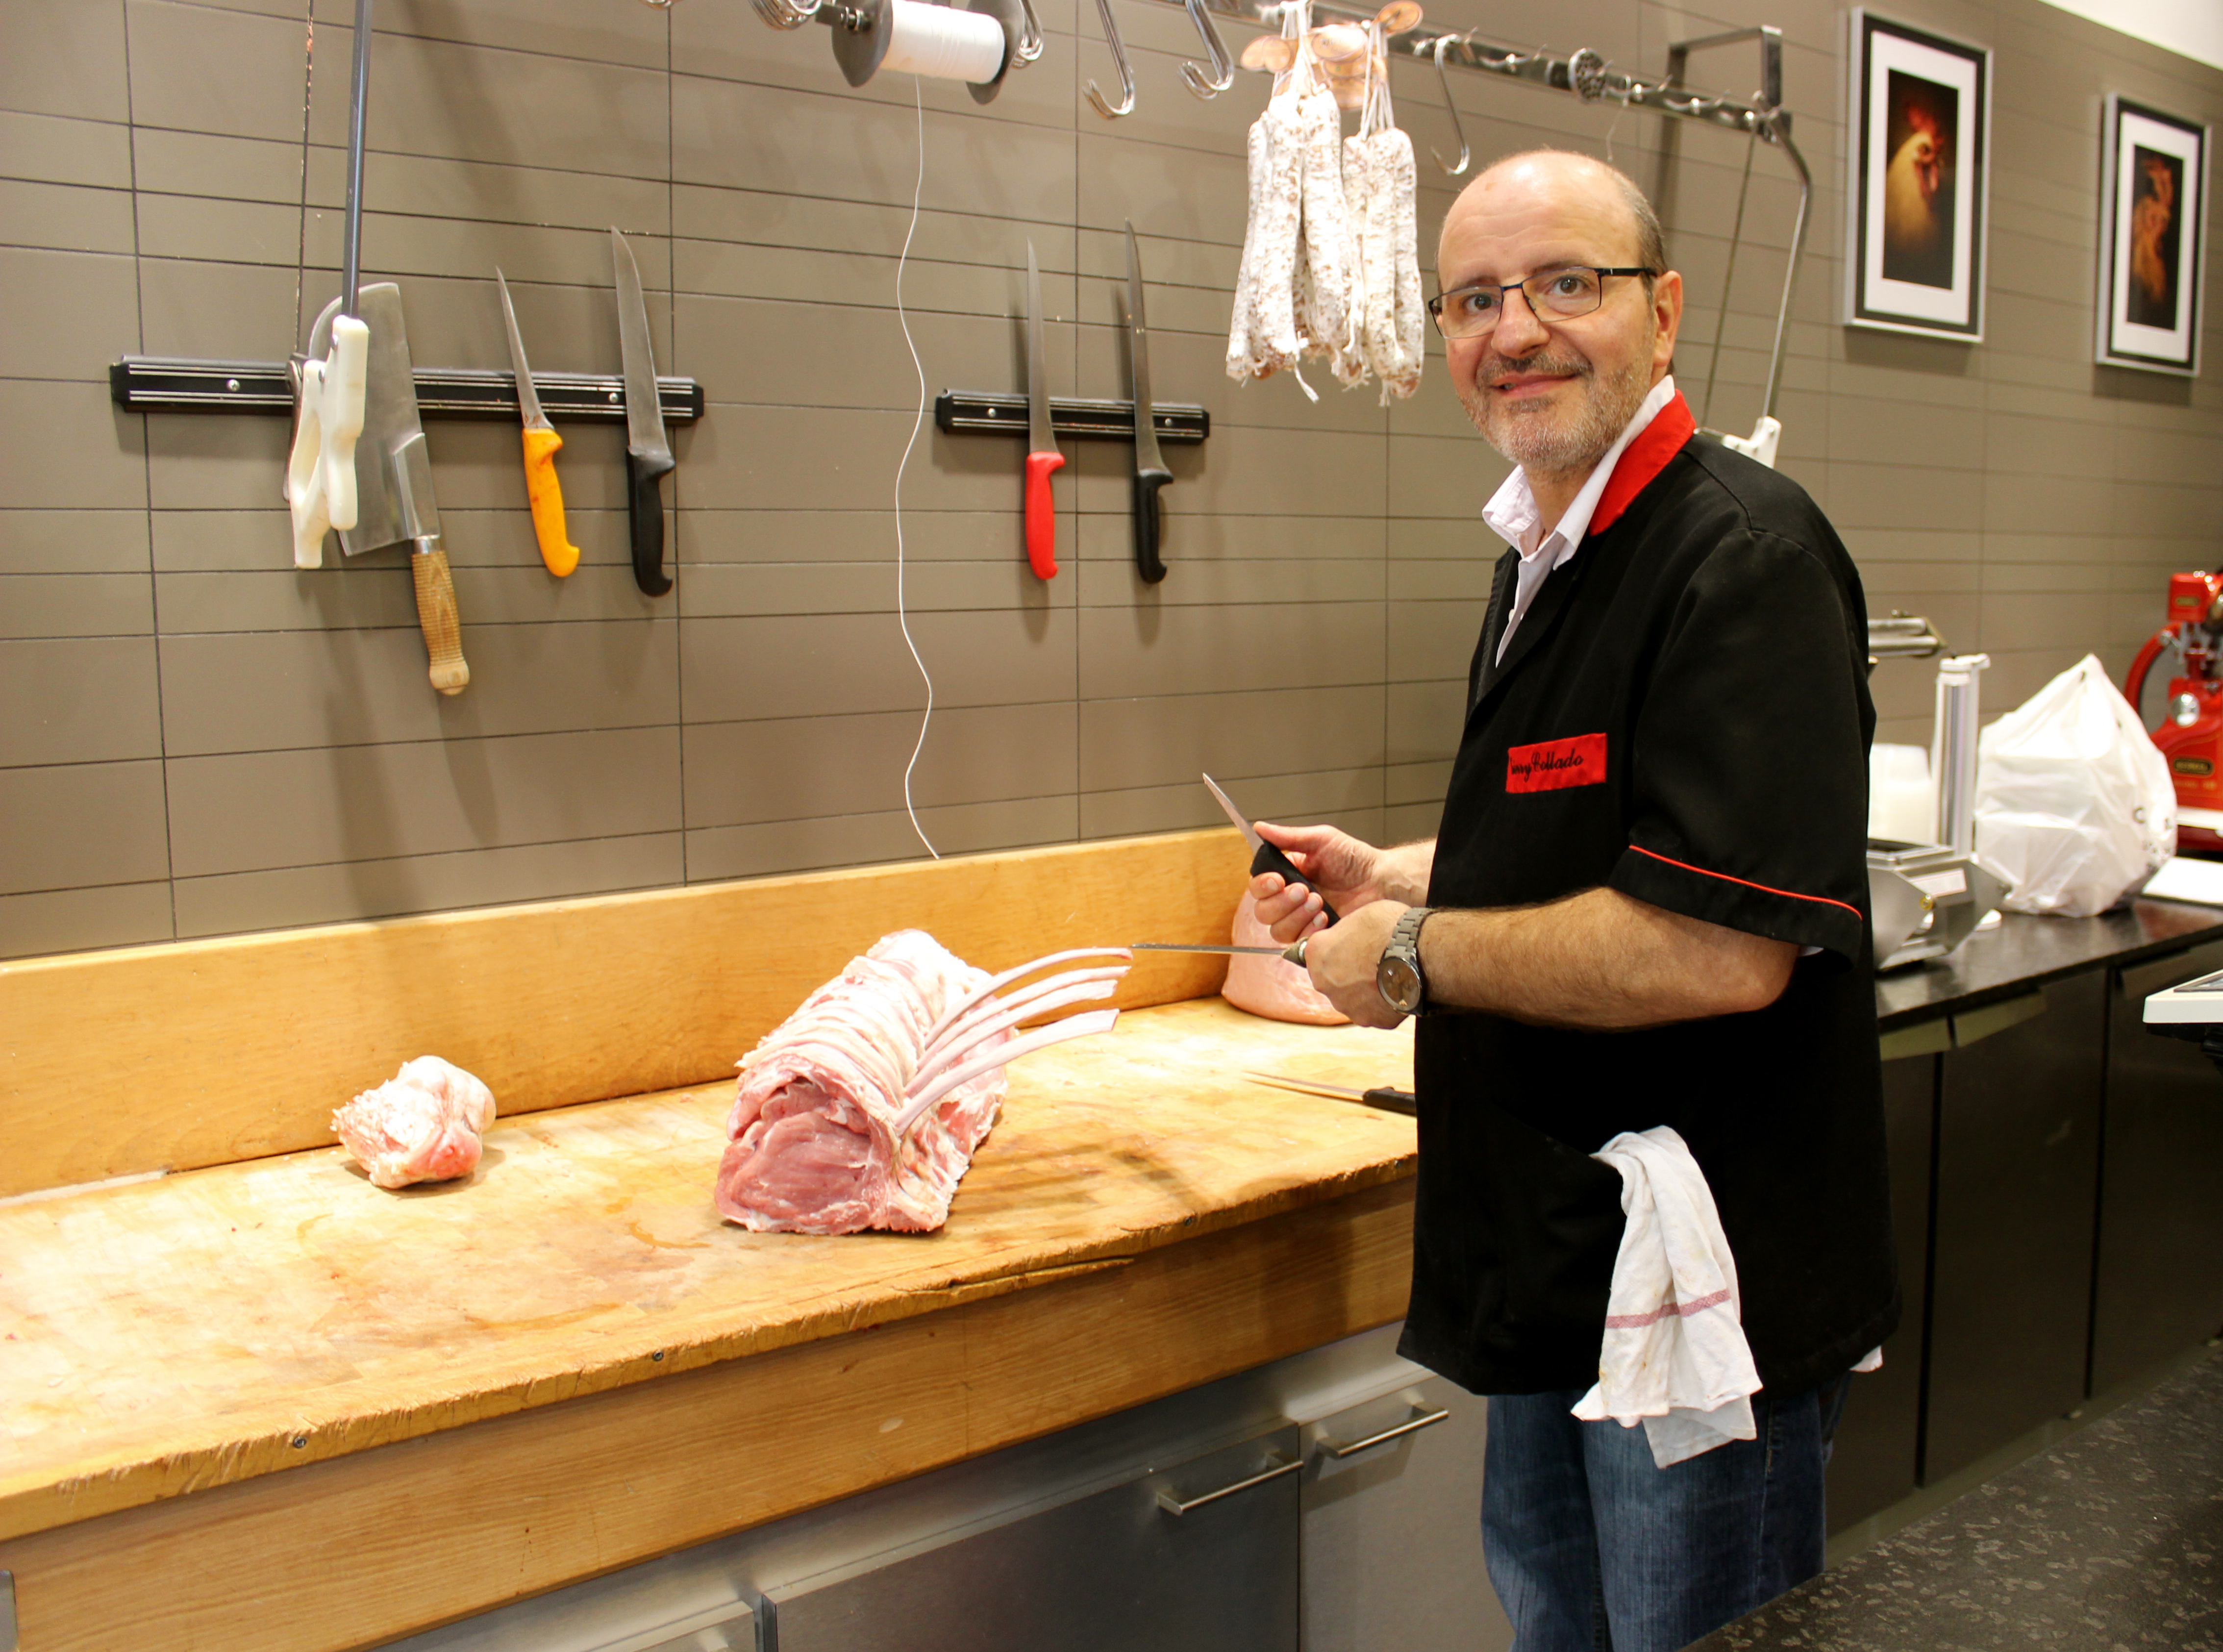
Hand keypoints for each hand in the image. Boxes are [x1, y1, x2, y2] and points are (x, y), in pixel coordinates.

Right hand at [1248, 822, 1391, 942]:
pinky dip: (1309, 930)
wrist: (1382, 882)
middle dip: (1281, 902)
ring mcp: (1302, 922)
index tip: (1277, 880)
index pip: (1258, 887)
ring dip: (1294, 916)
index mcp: (1287, 878)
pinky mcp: (1316, 938)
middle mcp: (1290, 902)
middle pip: (1263, 912)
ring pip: (1277, 930)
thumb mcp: (1322, 840)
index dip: (1262, 886)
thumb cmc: (1355, 859)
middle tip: (1304, 891)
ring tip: (1318, 902)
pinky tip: (1325, 918)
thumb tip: (1259, 827)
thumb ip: (1289, 837)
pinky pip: (1298, 943)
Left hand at [1301, 899, 1408, 1027]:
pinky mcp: (1370, 1019)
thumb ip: (1346, 932)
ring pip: (1350, 997)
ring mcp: (1347, 1005)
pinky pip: (1372, 1010)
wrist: (1419, 955)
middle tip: (1370, 960)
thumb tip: (1349, 938)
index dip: (1336, 945)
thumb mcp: (1360, 916)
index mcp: (1317, 954)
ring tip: (1386, 975)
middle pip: (1332, 977)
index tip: (1351, 943)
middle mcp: (1325, 984)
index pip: (1317, 950)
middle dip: (1346, 970)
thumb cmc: (1389, 929)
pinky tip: (1396, 988)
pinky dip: (1382, 1002)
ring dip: (1363, 989)